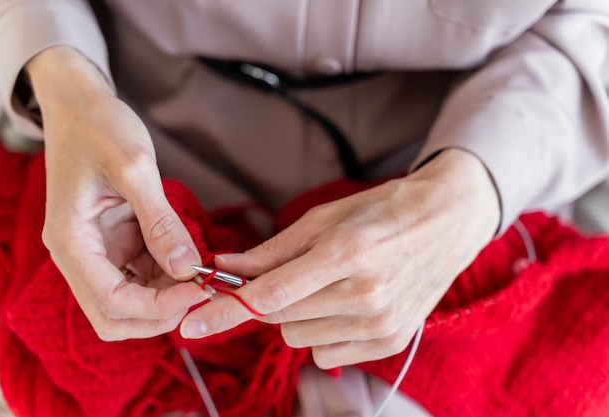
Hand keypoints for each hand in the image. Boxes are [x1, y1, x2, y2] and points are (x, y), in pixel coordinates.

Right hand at [27, 47, 208, 339]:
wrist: (82, 107)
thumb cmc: (100, 128)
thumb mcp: (134, 168)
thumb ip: (160, 221)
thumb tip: (187, 268)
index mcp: (71, 241)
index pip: (111, 301)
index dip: (159, 307)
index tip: (202, 290)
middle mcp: (79, 255)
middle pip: (115, 316)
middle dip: (159, 315)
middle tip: (203, 293)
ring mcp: (97, 251)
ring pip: (130, 300)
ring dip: (167, 297)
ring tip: (205, 275)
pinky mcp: (115, 243)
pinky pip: (141, 275)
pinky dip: (167, 277)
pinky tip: (192, 261)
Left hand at [180, 149, 499, 367]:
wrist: (447, 222)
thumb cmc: (383, 210)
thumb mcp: (326, 217)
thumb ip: (273, 250)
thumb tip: (226, 268)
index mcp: (344, 253)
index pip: (269, 295)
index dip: (224, 311)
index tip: (191, 325)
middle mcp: (364, 295)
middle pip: (279, 318)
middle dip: (267, 301)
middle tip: (286, 276)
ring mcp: (381, 323)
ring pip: (298, 338)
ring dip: (296, 317)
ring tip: (326, 286)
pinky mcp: (391, 341)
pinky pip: (327, 352)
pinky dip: (323, 331)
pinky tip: (344, 305)